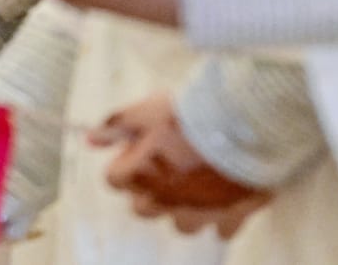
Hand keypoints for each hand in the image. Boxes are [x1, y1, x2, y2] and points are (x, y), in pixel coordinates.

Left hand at [92, 95, 267, 225]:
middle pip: (143, 208)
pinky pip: (222, 228)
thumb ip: (118, 124)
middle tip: (168, 162)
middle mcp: (165, 201)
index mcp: (141, 176)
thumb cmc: (194, 114)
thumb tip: (91, 138)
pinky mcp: (231, 216)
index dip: (126, 161)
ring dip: (185, 206)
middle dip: (151, 189)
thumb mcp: (150, 109)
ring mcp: (198, 212)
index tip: (140, 147)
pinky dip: (222, 214)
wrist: (246, 125)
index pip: (114, 179)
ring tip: (198, 179)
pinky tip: (227, 191)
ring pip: (182, 222)